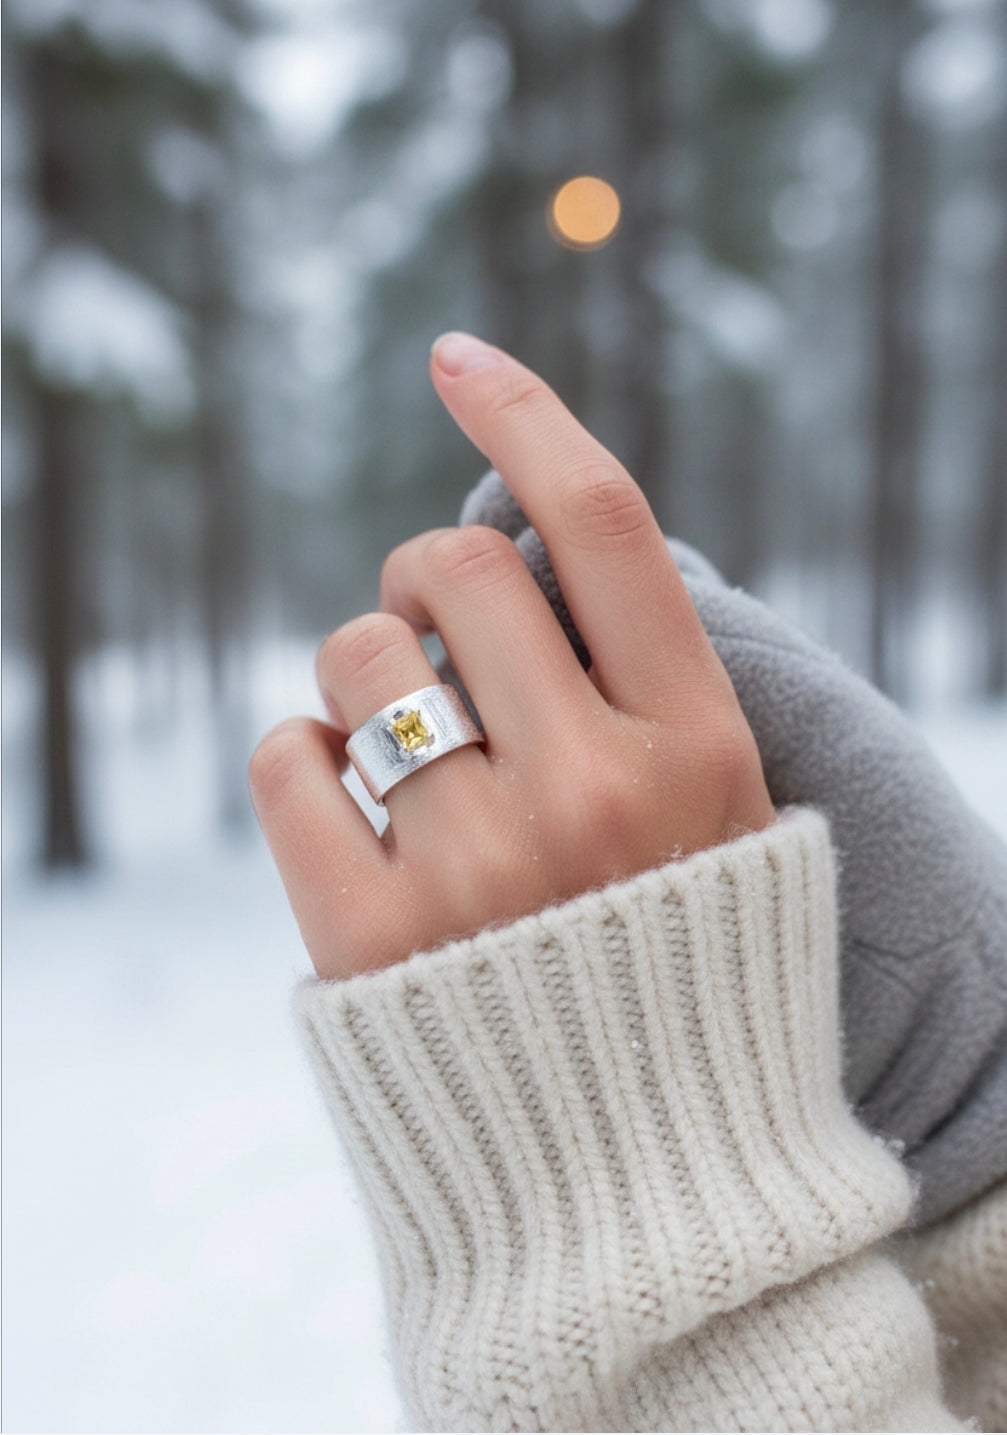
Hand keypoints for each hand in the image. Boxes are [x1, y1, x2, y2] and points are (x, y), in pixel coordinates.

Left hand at [249, 333, 774, 978]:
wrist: (631, 1175)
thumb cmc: (670, 962)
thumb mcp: (719, 816)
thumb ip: (646, 684)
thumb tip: (517, 542)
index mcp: (699, 748)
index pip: (601, 522)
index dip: (522, 416)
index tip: (456, 359)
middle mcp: (597, 793)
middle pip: (450, 570)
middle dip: (419, 582)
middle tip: (429, 638)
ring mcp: (481, 868)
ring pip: (356, 657)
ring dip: (361, 673)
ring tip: (404, 747)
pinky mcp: (370, 940)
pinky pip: (286, 755)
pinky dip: (301, 753)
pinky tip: (345, 800)